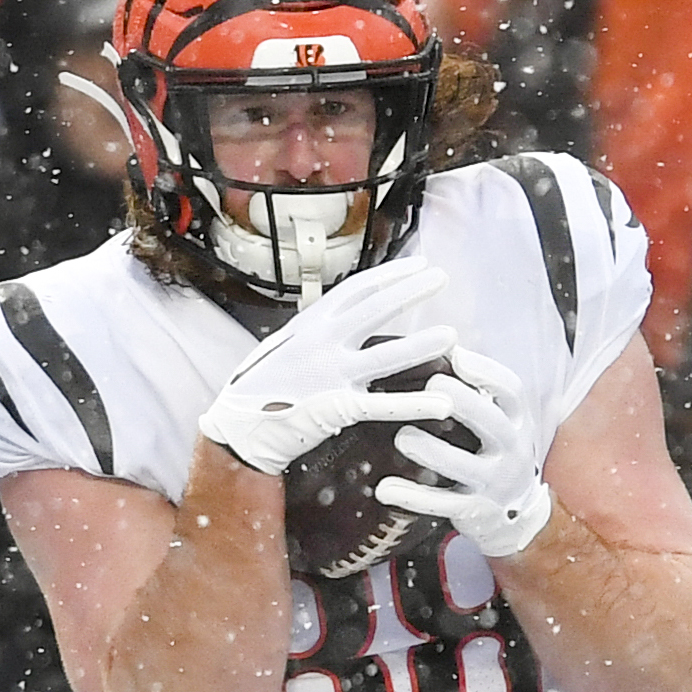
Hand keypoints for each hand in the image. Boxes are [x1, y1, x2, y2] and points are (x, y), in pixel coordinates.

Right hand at [197, 262, 457, 474]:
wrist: (239, 426)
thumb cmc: (261, 387)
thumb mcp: (287, 345)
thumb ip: (317, 329)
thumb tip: (340, 315)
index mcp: (311, 324)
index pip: (358, 289)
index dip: (391, 275)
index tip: (418, 264)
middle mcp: (322, 342)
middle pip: (375, 309)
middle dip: (410, 290)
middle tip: (442, 277)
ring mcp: (330, 374)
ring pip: (385, 356)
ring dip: (421, 345)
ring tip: (452, 335)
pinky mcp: (337, 406)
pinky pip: (383, 405)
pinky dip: (414, 405)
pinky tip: (442, 402)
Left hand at [377, 345, 554, 557]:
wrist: (517, 516)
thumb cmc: (496, 454)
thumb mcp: (499, 422)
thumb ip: (476, 395)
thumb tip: (434, 350)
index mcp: (517, 421)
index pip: (510, 391)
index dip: (485, 372)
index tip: (456, 355)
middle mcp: (512, 450)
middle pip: (492, 424)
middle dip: (464, 404)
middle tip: (431, 387)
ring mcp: (494, 483)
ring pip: (464, 466)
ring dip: (432, 451)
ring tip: (403, 437)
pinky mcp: (474, 511)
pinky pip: (442, 504)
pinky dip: (413, 497)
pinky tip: (385, 489)